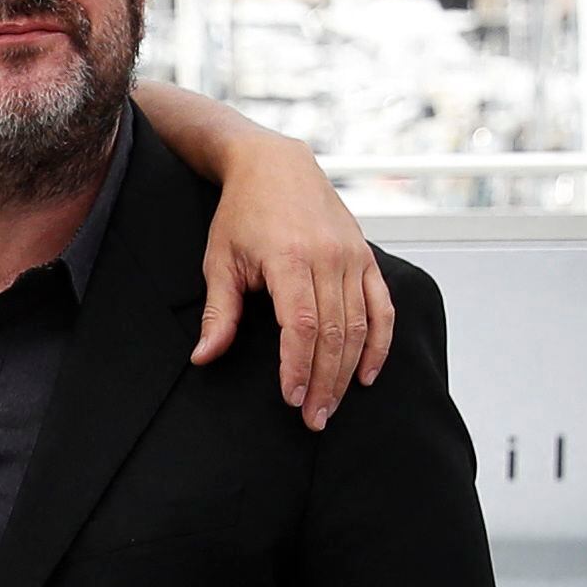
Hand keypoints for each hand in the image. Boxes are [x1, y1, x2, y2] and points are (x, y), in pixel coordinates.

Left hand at [193, 154, 396, 427]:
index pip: (301, 325)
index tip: (292, 399)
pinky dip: (379, 343)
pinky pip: (382, 307)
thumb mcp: (220, 260)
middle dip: (324, 381)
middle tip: (313, 420)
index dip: (298, 366)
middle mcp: (329, 258)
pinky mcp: (366, 258)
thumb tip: (204, 357)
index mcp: (290, 259)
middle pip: (334, 333)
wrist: (276, 165)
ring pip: (360, 325)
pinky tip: (367, 375)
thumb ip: (219, 312)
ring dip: (348, 371)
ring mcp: (353, 257)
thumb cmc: (242, 214)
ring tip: (332, 406)